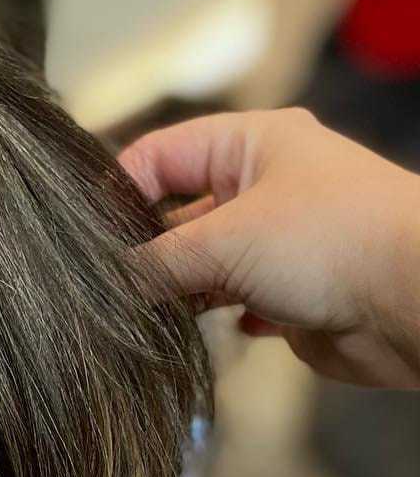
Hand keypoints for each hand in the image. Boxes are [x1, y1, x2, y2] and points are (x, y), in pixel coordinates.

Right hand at [117, 106, 419, 389]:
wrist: (411, 301)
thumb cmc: (331, 242)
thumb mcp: (224, 241)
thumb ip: (155, 263)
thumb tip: (107, 283)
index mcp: (252, 146)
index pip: (163, 155)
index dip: (121, 190)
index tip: (88, 239)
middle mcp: (264, 188)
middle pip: (178, 216)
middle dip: (145, 251)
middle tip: (109, 288)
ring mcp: (276, 243)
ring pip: (201, 265)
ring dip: (176, 291)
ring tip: (146, 316)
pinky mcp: (287, 295)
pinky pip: (231, 304)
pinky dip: (213, 318)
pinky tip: (206, 331)